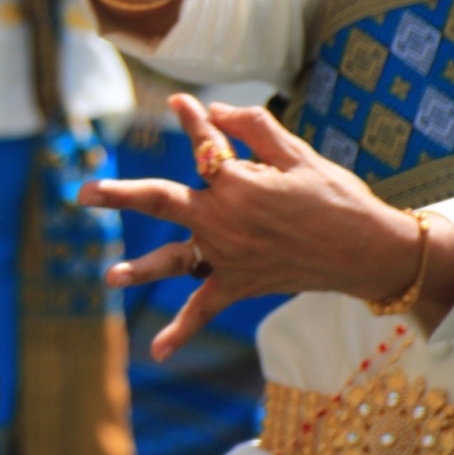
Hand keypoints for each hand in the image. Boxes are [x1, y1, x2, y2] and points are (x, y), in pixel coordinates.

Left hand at [78, 95, 453, 358]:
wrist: (370, 249)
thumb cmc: (336, 196)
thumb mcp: (298, 153)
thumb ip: (253, 127)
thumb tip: (213, 110)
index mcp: (238, 183)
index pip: (203, 146)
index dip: (191, 121)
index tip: (178, 102)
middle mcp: (225, 220)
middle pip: (161, 202)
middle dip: (120, 195)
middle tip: (83, 192)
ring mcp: (229, 254)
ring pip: (175, 260)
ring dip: (140, 269)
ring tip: (109, 277)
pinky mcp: (240, 282)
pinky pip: (205, 307)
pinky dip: (181, 329)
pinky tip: (156, 352)